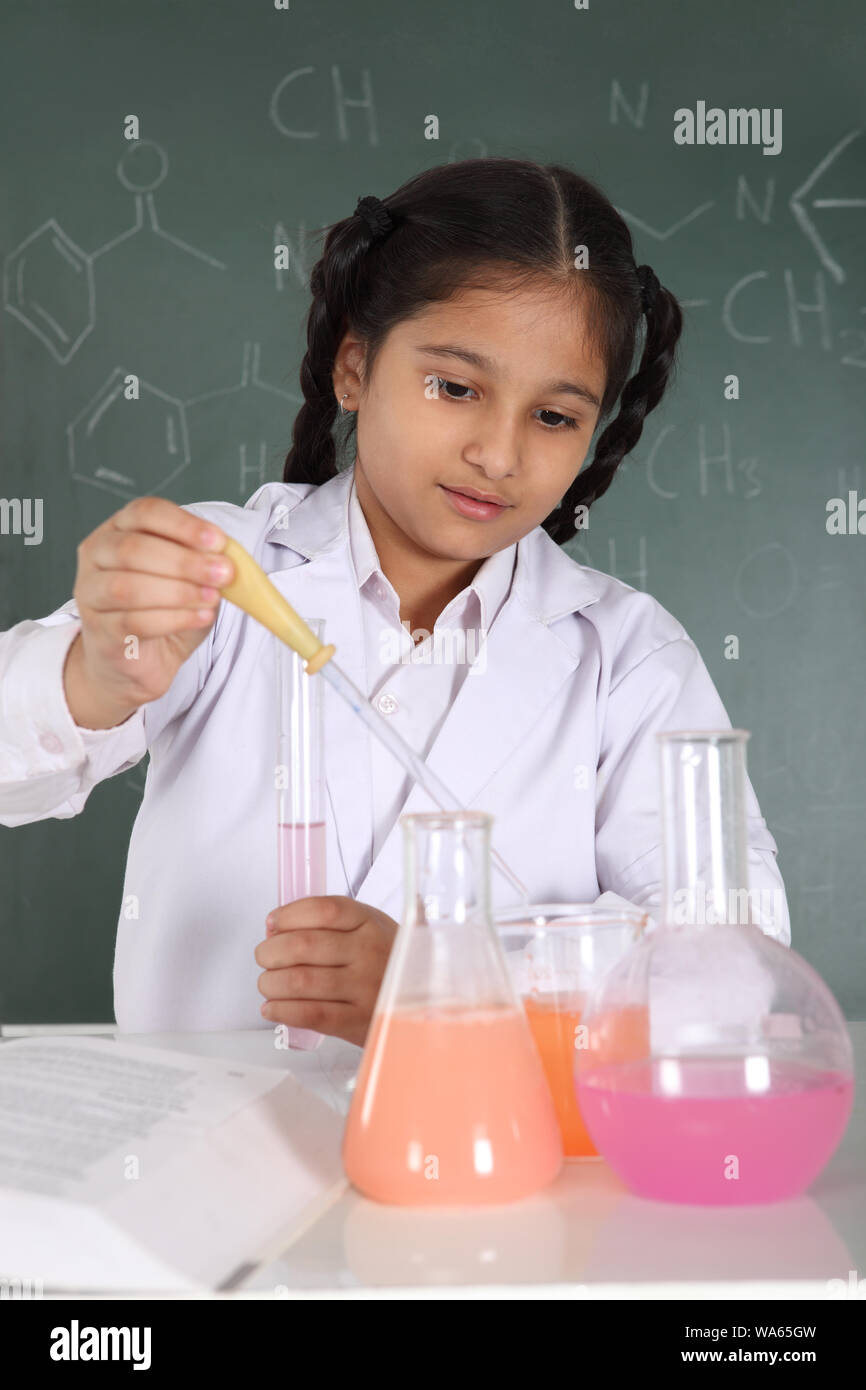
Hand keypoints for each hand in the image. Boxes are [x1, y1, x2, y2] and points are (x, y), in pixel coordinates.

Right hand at [65, 497, 232, 726]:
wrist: (138, 661)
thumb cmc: (162, 610)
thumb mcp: (188, 578)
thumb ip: (203, 561)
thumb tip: (227, 556)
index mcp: (119, 529)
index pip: (145, 512)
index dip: (183, 525)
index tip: (218, 541)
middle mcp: (97, 555)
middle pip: (134, 549)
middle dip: (185, 561)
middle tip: (223, 573)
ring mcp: (90, 594)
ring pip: (129, 587)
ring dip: (178, 591)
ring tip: (211, 598)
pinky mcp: (99, 631)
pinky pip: (133, 622)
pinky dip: (173, 619)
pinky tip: (199, 618)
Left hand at [254, 896, 398, 1046]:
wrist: (425, 1000)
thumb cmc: (387, 960)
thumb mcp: (372, 926)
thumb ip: (331, 921)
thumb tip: (276, 926)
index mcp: (371, 922)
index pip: (323, 909)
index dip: (288, 915)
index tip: (273, 922)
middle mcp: (369, 951)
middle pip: (303, 945)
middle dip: (270, 951)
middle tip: (264, 956)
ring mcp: (364, 987)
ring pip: (300, 981)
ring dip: (271, 982)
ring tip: (267, 983)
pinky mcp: (357, 1021)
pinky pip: (310, 1014)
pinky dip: (283, 1010)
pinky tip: (272, 1007)